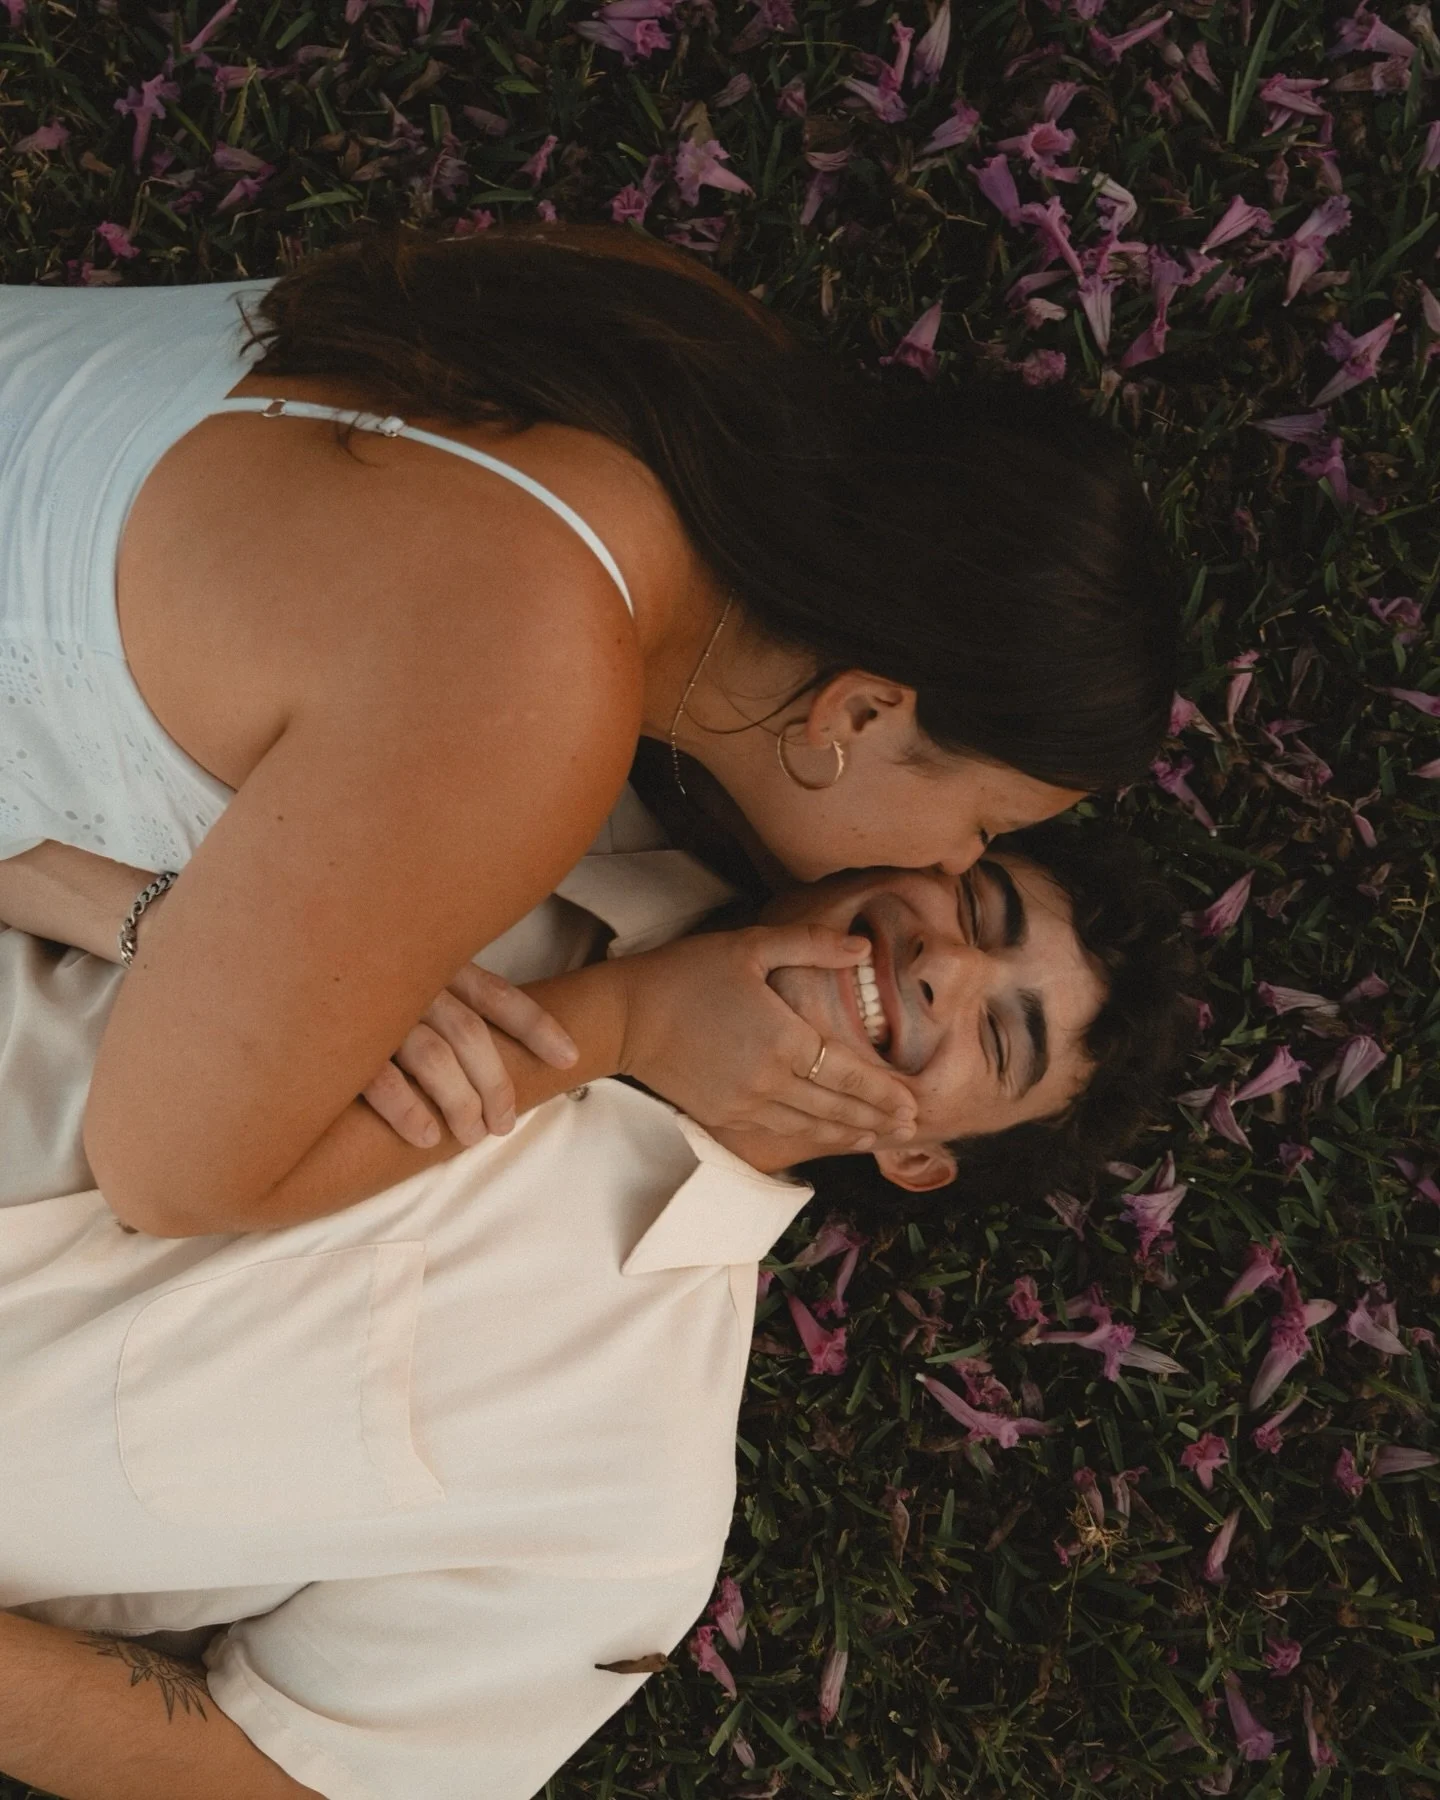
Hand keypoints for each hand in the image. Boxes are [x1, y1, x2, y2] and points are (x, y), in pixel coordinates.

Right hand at [361, 962, 578, 1147]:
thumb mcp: (404, 981)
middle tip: (504, 1124)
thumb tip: (486, 1053)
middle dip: (497, 1083)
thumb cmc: (356, 995)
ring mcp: (375, 1010)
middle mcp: (410, 982)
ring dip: (461, 1103)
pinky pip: (381, 1080)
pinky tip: (428, 1137)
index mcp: (435, 965)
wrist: (262, 981)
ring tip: (473, 1136)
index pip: (497, 994)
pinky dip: (409, 1110)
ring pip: (435, 1058)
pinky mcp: (342, 1044)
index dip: (537, 1027)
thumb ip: (444, 1002)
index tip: (569, 1058)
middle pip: (471, 1033)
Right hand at [613, 925, 918, 1150]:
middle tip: (912, 1129)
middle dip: (878, 1120)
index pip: (849, 1075)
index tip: (914, 1104)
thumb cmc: (687, 973)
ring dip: (849, 1134)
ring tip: (880, 1139)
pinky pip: (778, 1132)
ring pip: (810, 1127)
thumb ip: (811, 945)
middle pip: (837, 1108)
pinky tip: (825, 1136)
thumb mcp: (751, 945)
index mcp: (785, 1039)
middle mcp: (771, 1081)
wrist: (625, 1016)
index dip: (884, 1093)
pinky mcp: (724, 1116)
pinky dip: (810, 1136)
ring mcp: (746, 1104)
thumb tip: (863, 948)